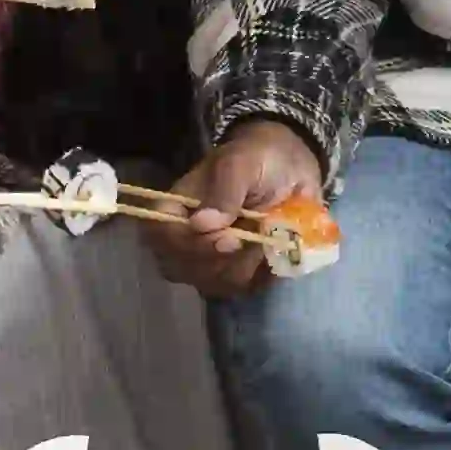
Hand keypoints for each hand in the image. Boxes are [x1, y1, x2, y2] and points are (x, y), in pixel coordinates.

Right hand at [143, 117, 323, 297]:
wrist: (292, 171)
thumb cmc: (259, 160)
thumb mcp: (243, 163)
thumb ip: (225, 190)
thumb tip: (202, 224)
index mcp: (176, 207)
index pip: (159, 235)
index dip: (187, 245)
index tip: (228, 239)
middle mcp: (184, 237)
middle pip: (179, 267)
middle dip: (220, 260)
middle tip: (253, 238)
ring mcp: (206, 259)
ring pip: (209, 283)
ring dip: (243, 267)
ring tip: (265, 240)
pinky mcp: (232, 273)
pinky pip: (236, 290)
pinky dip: (257, 277)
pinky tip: (271, 255)